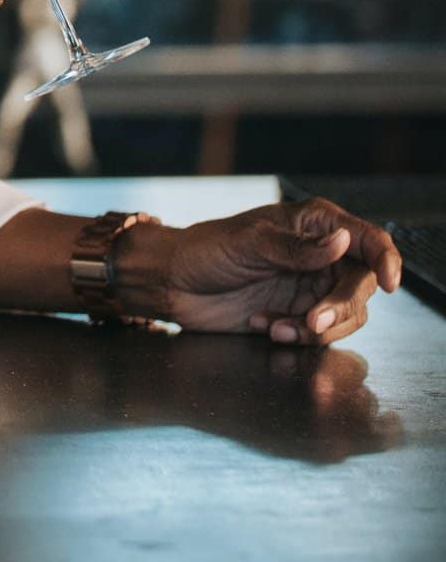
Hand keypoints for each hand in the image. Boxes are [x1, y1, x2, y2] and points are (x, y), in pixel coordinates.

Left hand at [162, 198, 401, 344]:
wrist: (173, 283)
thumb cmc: (205, 250)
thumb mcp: (248, 243)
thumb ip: (295, 248)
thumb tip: (343, 240)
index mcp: (315, 225)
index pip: (368, 239)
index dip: (386, 260)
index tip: (389, 283)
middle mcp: (320, 256)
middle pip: (360, 285)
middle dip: (340, 307)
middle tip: (311, 321)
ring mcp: (309, 287)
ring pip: (345, 315)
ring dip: (317, 329)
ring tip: (275, 327)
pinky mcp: (295, 314)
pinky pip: (317, 333)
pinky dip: (296, 336)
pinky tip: (262, 326)